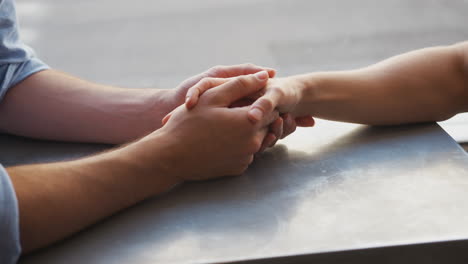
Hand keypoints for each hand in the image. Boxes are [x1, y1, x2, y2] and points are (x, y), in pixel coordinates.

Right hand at [137, 71, 278, 180]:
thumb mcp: (213, 96)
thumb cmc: (188, 124)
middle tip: (231, 113)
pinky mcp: (237, 169)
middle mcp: (253, 142)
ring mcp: (246, 158)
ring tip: (224, 127)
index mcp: (250, 121)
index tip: (243, 99)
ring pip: (256, 140)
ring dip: (247, 132)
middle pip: (266, 124)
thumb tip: (265, 76)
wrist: (170, 157)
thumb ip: (241, 84)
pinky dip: (238, 146)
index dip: (258, 100)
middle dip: (254, 116)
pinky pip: (245, 154)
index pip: (270, 107)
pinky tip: (220, 141)